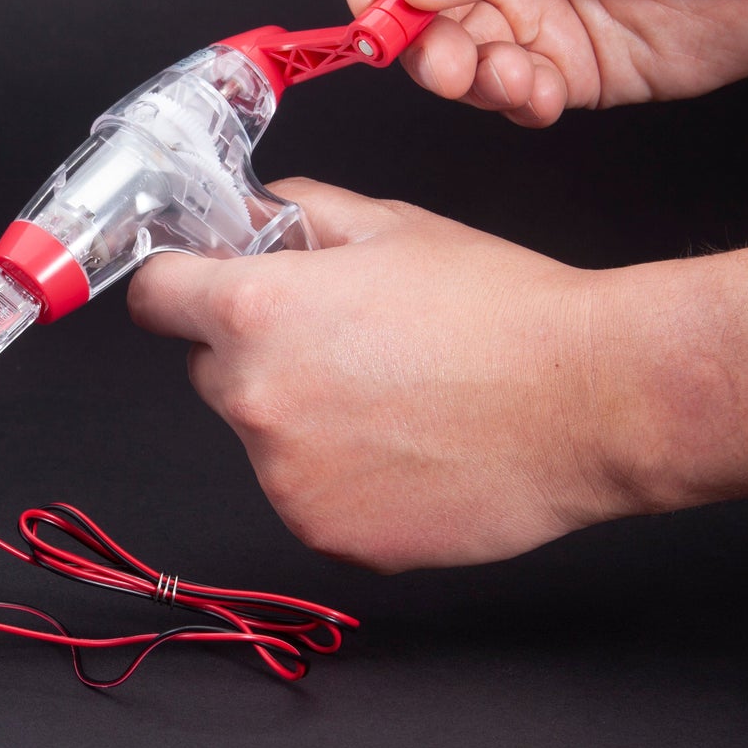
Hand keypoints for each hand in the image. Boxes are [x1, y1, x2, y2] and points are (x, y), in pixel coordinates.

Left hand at [127, 177, 638, 571]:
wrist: (591, 399)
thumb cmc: (503, 311)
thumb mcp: (390, 225)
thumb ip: (299, 213)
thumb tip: (256, 213)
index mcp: (256, 313)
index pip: (156, 298)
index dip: (183, 286)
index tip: (200, 291)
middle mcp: (255, 400)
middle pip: (210, 371)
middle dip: (256, 355)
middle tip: (346, 344)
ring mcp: (286, 478)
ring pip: (263, 439)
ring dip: (304, 422)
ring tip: (397, 399)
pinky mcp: (327, 534)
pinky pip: (309, 497)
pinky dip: (343, 480)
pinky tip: (409, 450)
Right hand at [318, 0, 747, 124]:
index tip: (381, 1)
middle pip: (392, 1)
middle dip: (411, 40)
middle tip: (450, 60)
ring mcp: (517, 8)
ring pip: (437, 58)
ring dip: (463, 79)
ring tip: (521, 76)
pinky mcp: (552, 66)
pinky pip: (496, 98)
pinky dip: (511, 104)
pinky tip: (552, 91)